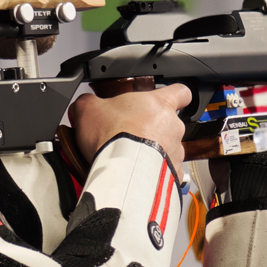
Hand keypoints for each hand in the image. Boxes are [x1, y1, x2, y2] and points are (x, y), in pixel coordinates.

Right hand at [68, 83, 195, 173]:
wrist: (121, 169)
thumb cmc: (112, 135)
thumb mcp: (89, 108)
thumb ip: (90, 101)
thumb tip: (85, 103)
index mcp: (159, 103)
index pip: (181, 92)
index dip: (175, 95)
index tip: (169, 99)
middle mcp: (172, 125)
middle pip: (169, 123)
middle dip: (151, 130)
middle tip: (130, 136)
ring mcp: (175, 150)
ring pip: (167, 148)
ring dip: (153, 152)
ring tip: (130, 159)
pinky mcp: (173, 172)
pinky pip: (165, 171)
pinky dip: (153, 173)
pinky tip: (137, 174)